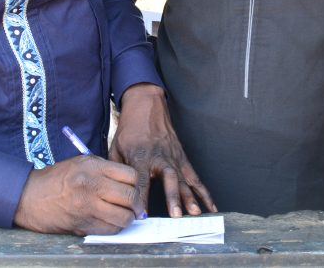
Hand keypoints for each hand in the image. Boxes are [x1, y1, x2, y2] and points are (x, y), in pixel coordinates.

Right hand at [13, 154, 142, 234]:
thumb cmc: (57, 178)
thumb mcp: (81, 163)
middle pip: (130, 197)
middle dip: (137, 204)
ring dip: (128, 218)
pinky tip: (111, 223)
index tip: (133, 188)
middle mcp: (92, 185)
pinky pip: (109, 230)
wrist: (29, 195)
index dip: (135, 184)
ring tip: (125, 216)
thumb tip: (129, 184)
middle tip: (136, 207)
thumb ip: (105, 170)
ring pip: (123, 217)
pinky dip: (115, 228)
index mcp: (93, 166)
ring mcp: (87, 207)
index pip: (130, 176)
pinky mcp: (82, 225)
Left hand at [109, 82, 216, 217]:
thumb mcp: (116, 147)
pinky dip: (203, 191)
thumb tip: (114, 193)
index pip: (142, 180)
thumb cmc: (130, 130)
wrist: (146, 107)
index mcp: (140, 156)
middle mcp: (159, 157)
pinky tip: (209, 205)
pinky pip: (194, 176)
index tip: (142, 215)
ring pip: (183, 178)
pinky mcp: (182, 157)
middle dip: (173, 197)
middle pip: (168, 178)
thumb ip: (117, 170)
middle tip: (175, 215)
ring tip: (195, 213)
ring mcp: (173, 157)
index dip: (142, 198)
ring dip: (190, 197)